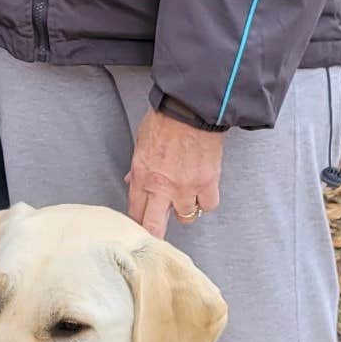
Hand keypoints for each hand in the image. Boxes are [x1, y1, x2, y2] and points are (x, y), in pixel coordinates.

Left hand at [126, 109, 223, 237]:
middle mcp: (163, 187)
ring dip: (184, 209)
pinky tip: (202, 191)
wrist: (191, 107)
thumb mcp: (141, 142)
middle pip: (155, 228)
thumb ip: (137, 167)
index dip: (136, 225)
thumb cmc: (165, 118)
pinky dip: (205, 200)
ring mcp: (186, 187)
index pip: (135, 214)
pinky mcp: (208, 182)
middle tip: (158, 234)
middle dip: (155, 235)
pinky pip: (207, 205)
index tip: (139, 228)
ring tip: (184, 196)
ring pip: (186, 217)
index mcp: (142, 176)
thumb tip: (132, 180)